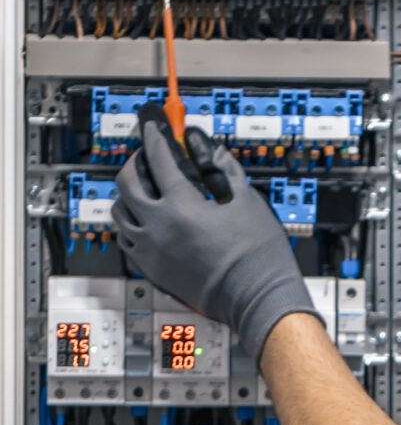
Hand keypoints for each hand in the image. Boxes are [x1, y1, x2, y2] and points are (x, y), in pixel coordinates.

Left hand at [113, 110, 319, 364]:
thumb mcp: (245, 200)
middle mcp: (157, 228)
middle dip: (136, 162)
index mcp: (180, 207)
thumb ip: (221, 167)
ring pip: (119, 213)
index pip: (156, 158)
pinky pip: (127, 240)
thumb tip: (206, 147)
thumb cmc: (257, 254)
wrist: (257, 298)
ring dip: (129, 195)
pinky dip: (132, 224)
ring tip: (145, 189)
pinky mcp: (152, 270)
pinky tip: (147, 220)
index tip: (153, 126)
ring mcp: (150, 251)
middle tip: (148, 156)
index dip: (154, 136)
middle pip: (127, 183)